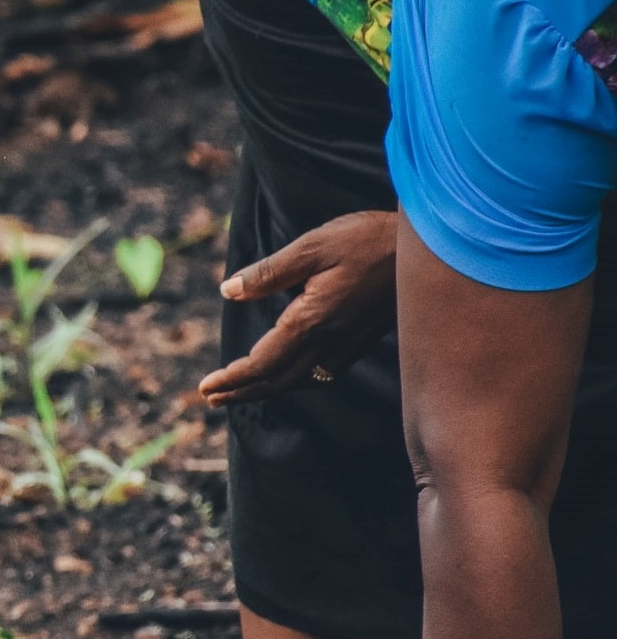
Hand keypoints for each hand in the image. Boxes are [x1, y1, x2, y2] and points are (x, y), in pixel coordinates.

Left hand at [200, 210, 397, 406]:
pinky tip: (287, 374)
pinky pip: (320, 373)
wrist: (433, 251)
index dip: (232, 379)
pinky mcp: (361, 341)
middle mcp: (328, 342)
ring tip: (240, 392)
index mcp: (310, 322)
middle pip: (276, 381)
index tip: (206, 388)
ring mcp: (348, 345)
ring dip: (265, 389)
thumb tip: (228, 291)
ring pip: (298, 381)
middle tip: (211, 398)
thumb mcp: (312, 246)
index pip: (261, 364)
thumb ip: (268, 273)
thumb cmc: (368, 240)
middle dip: (241, 392)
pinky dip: (293, 380)